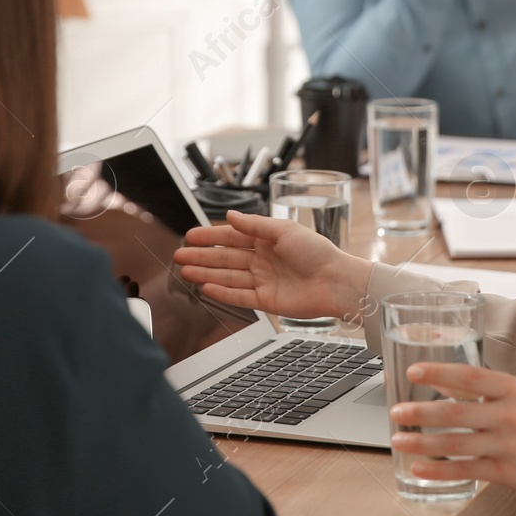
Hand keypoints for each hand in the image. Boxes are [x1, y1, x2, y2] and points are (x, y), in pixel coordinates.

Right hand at [173, 211, 372, 321]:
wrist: (335, 281)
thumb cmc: (317, 252)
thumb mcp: (284, 230)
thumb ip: (255, 224)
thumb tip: (231, 216)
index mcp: (268, 239)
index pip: (232, 236)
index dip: (211, 235)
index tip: (191, 235)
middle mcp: (263, 259)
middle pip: (226, 257)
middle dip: (202, 256)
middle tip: (180, 255)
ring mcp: (263, 279)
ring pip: (228, 275)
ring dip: (207, 273)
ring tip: (186, 272)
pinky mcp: (266, 300)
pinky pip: (239, 295)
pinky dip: (223, 291)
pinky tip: (206, 287)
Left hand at [389, 363, 515, 500]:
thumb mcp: (515, 396)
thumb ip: (478, 391)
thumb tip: (438, 382)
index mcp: (511, 389)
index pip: (470, 376)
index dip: (440, 372)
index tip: (414, 371)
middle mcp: (509, 415)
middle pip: (457, 412)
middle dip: (421, 413)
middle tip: (396, 412)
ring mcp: (507, 446)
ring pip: (456, 444)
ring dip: (422, 442)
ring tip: (399, 439)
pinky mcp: (506, 472)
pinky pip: (466, 470)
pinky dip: (439, 469)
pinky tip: (418, 467)